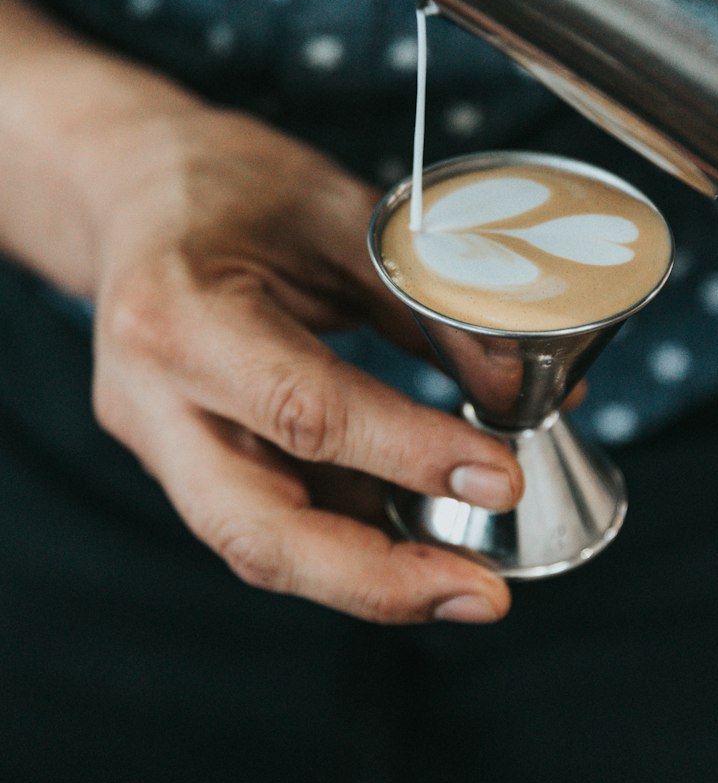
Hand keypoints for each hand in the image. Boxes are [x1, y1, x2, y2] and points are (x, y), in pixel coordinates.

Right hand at [89, 106, 520, 623]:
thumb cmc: (229, 187)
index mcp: (178, 316)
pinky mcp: (186, 467)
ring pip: (262, 547)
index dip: (408, 454)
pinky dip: (352, 540)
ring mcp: (160, 445)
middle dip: (378, 582)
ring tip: (470, 583)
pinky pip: (272, 523)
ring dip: (371, 580)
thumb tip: (521, 391)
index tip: (502, 478)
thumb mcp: (337, 214)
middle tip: (484, 595)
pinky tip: (423, 539)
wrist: (130, 192)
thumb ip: (423, 304)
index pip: (303, 411)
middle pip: (258, 532)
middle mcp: (153, 401)